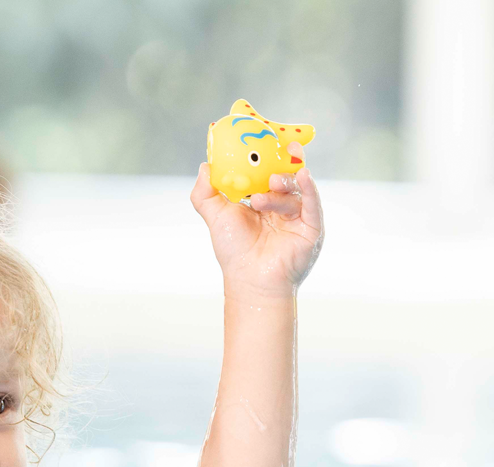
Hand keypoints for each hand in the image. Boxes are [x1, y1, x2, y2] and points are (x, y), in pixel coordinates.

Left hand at [191, 142, 324, 296]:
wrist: (249, 280)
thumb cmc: (234, 250)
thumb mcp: (215, 216)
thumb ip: (206, 192)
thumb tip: (205, 166)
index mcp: (262, 198)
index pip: (266, 170)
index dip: (266, 153)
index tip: (262, 135)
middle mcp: (281, 204)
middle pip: (285, 173)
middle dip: (281, 159)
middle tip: (277, 146)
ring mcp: (298, 214)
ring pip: (294, 188)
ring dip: (280, 185)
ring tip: (262, 196)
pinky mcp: (311, 226)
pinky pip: (312, 201)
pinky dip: (309, 186)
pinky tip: (303, 174)